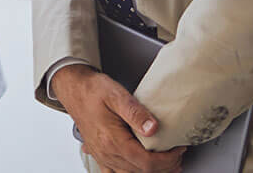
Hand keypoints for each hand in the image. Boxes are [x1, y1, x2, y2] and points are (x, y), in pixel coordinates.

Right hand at [52, 65, 183, 172]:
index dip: (167, 160)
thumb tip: (154, 128)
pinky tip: (141, 168)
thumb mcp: (116, 95)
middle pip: (141, 171)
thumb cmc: (94, 90)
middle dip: (164, 166)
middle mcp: (106, 153)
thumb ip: (135, 112)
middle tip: (177, 154)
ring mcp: (102, 156)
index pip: (146, 162)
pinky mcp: (99, 155)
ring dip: (150, 172)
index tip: (178, 149)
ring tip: (166, 163)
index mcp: (111, 140)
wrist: (74, 89)